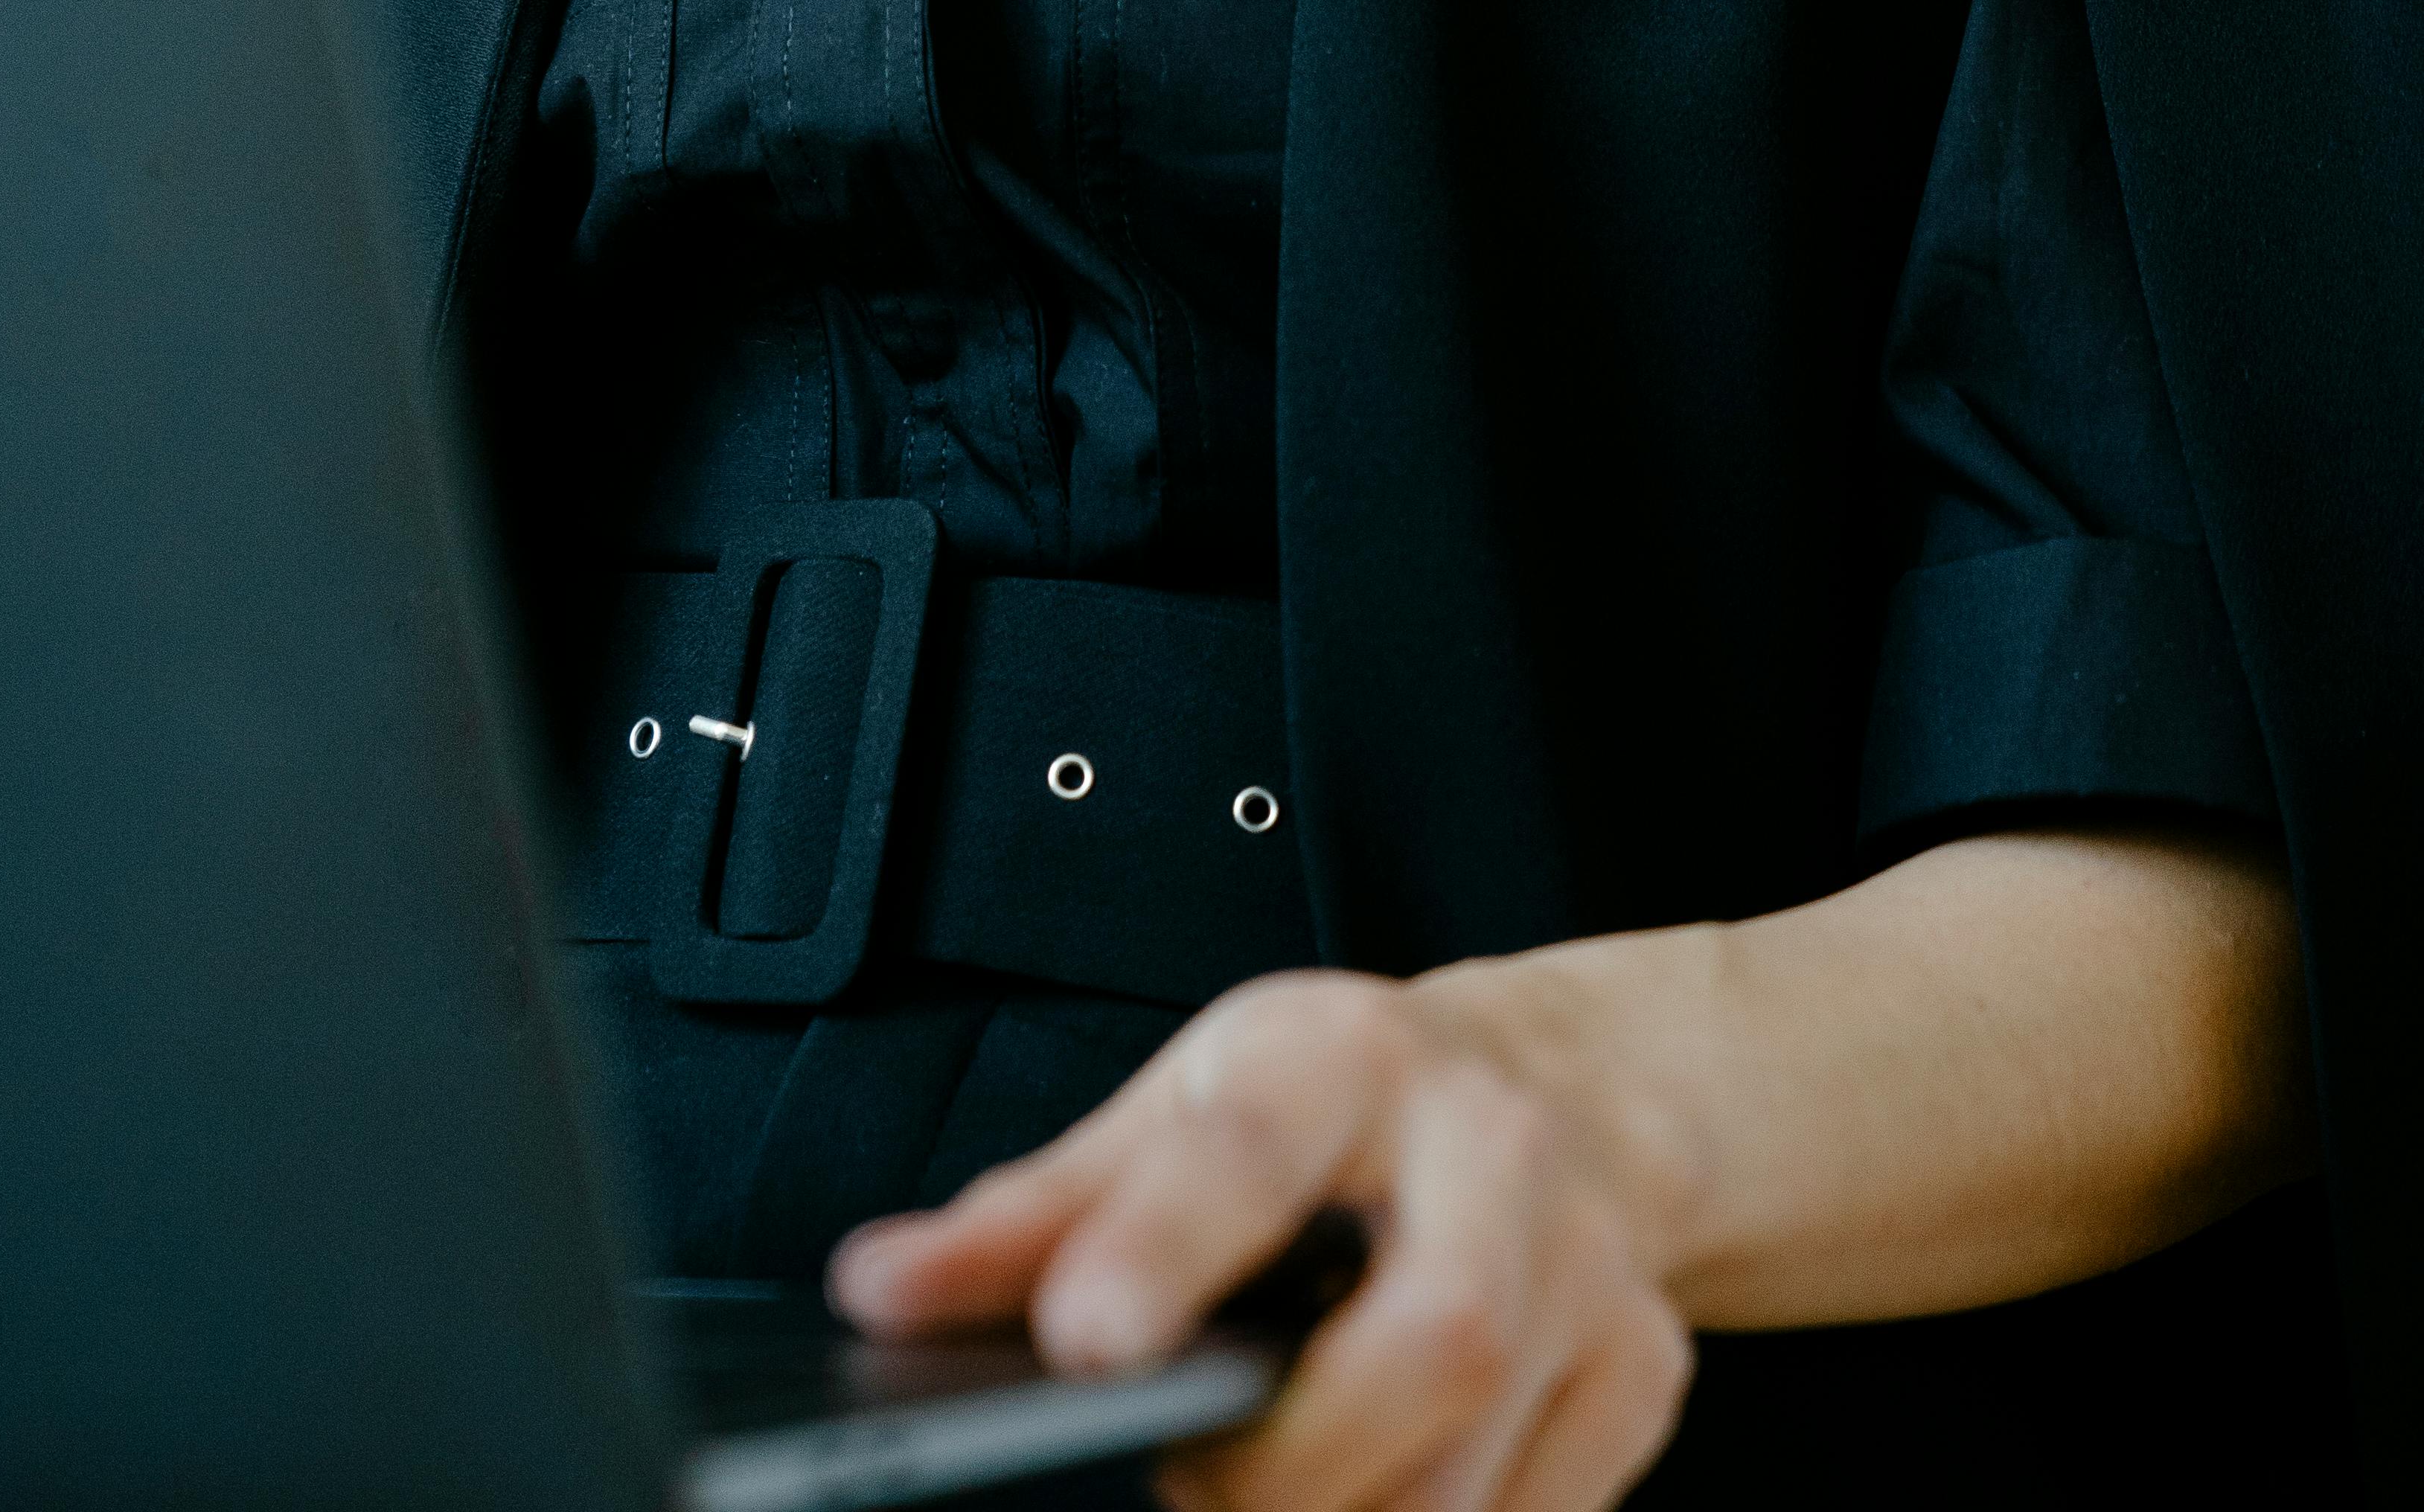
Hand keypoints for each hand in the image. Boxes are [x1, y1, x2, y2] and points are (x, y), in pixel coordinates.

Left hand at [827, 965, 1692, 1511]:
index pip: (1249, 1152)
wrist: (1562, 1085)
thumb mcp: (1183, 1103)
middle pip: (1429, 1342)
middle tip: (1183, 1486)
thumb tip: (883, 1292)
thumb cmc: (1345, 1100)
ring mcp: (1590, 1268)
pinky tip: (1374, 1501)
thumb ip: (1036, 1211)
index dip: (1161, 1249)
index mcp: (1348, 1058)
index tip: (1081, 1343)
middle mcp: (1493, 1150)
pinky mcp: (1643, 1372)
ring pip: (1478, 1469)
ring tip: (1254, 1499)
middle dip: (1293, 1460)